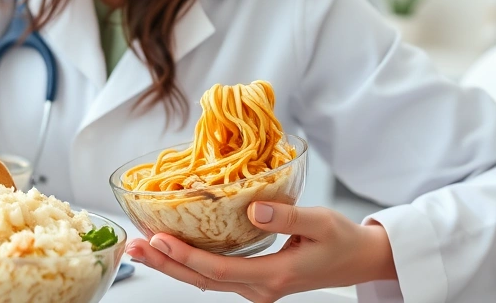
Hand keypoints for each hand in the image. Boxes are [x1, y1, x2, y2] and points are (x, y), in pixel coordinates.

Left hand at [126, 202, 396, 301]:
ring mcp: (256, 286)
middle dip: (166, 264)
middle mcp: (259, 287)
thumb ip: (287, 215)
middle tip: (135, 245)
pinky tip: (173, 247)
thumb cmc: (343, 240)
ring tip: (144, 246)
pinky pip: (215, 274)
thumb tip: (254, 207)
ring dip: (173, 264)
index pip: (219, 270)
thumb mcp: (321, 222)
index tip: (161, 240)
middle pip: (202, 280)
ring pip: (205, 280)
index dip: (187, 257)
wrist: (360, 260)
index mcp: (274, 276)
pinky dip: (190, 262)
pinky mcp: (254, 279)